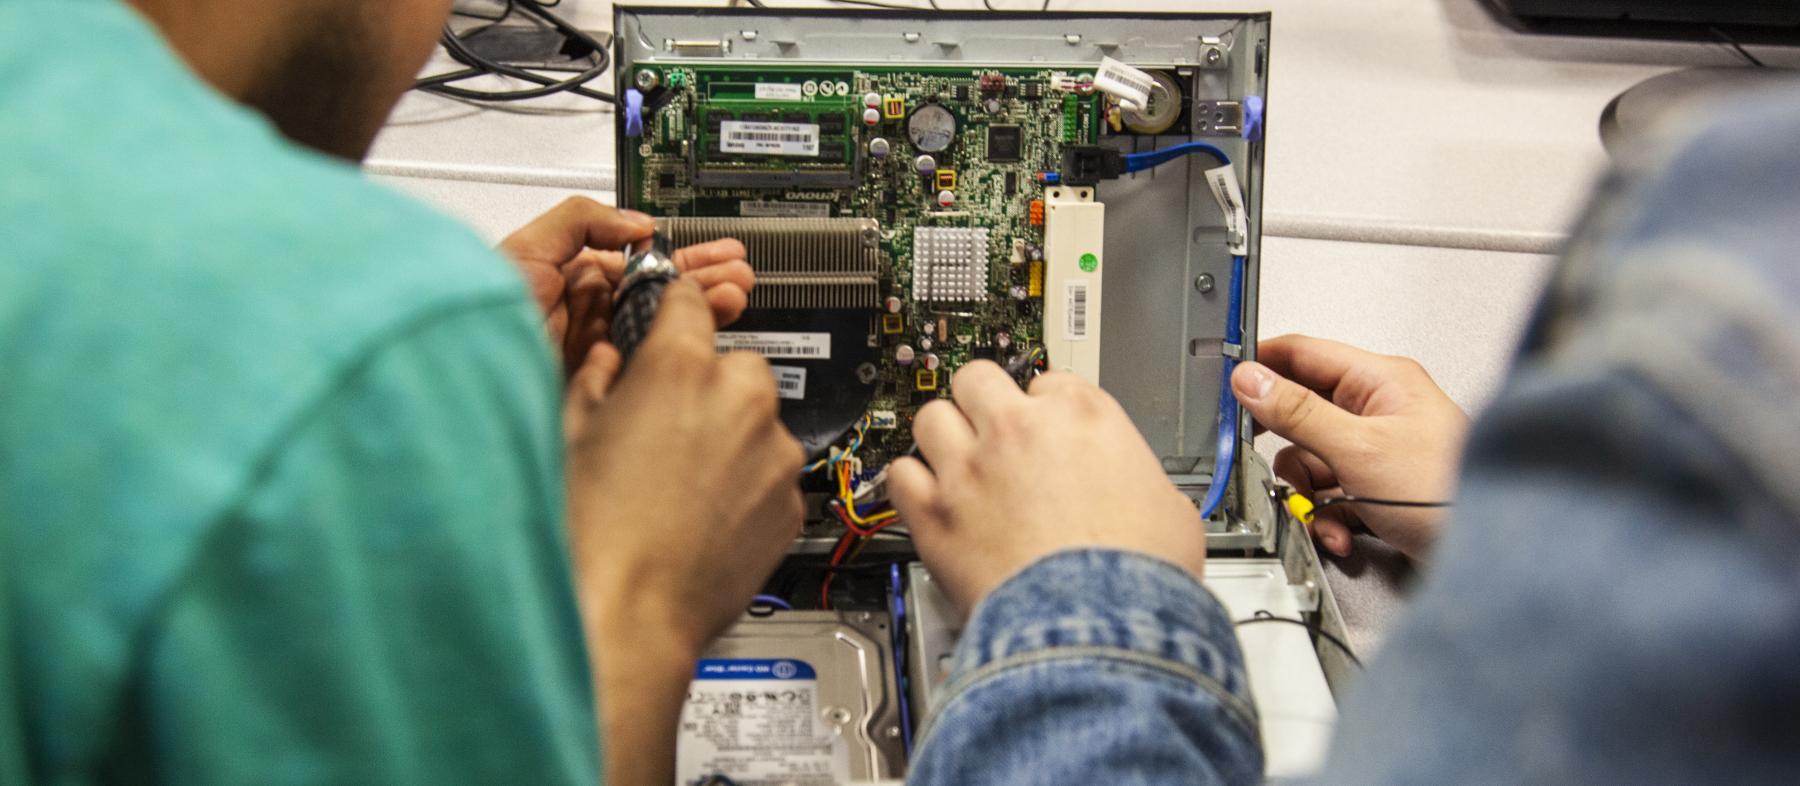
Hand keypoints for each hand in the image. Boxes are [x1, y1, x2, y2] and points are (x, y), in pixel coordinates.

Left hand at [498, 197, 753, 371]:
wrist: (456, 378)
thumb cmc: (476, 314)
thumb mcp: (527, 247)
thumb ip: (581, 221)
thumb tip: (638, 224)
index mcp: (571, 280)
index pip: (641, 265)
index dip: (682, 258)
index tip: (716, 254)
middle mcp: (586, 319)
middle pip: (659, 298)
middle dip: (702, 284)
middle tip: (739, 277)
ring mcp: (594, 358)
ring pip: (660, 333)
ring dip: (700, 316)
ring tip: (734, 300)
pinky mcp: (597, 393)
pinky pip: (646, 372)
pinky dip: (674, 357)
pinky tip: (694, 344)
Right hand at [561, 281, 803, 785]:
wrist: (627, 615)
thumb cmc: (591, 532)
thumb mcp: (569, 434)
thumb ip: (596, 380)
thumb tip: (605, 362)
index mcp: (680, 366)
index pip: (688, 298)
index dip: (674, 305)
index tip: (672, 312)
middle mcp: (740, 399)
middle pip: (735, 364)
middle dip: (705, 385)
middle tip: (663, 428)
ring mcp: (775, 453)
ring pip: (759, 422)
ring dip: (730, 439)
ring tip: (679, 484)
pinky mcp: (792, 502)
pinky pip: (773, 474)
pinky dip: (748, 486)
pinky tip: (702, 515)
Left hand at [889, 362, 1204, 616]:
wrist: (1102, 624)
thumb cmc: (1141, 574)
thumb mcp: (1171, 508)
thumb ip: (1140, 481)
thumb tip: (1139, 494)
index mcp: (1084, 416)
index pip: (1049, 381)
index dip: (1044, 407)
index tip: (1042, 427)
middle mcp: (1019, 429)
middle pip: (977, 379)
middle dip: (981, 402)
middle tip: (988, 430)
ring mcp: (970, 467)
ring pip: (930, 418)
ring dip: (941, 437)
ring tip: (953, 462)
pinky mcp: (934, 512)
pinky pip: (899, 475)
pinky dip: (909, 485)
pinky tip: (925, 499)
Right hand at [1230, 335, 1467, 560]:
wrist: (1491, 553)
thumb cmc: (1450, 490)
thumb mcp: (1359, 448)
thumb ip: (1298, 412)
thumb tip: (1251, 379)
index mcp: (1380, 381)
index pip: (1303, 353)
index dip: (1261, 365)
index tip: (1227, 385)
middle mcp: (1379, 410)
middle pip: (1301, 415)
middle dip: (1288, 451)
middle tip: (1277, 468)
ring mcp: (1379, 451)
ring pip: (1311, 462)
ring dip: (1309, 495)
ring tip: (1324, 513)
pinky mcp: (1379, 489)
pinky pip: (1331, 494)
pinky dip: (1328, 517)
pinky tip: (1341, 532)